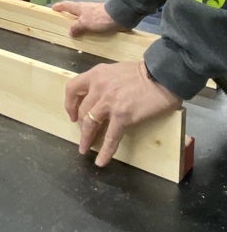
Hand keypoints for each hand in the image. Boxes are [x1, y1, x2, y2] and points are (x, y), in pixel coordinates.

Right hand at [52, 1, 126, 36]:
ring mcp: (94, 13)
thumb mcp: (84, 23)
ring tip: (76, 32)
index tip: (53, 8)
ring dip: (79, 23)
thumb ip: (76, 27)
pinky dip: (88, 27)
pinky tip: (88, 35)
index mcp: (79, 7)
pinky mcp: (102, 19)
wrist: (119, 17)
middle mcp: (86, 9)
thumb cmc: (99, 18)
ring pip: (83, 17)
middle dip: (69, 15)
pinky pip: (91, 23)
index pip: (66, 5)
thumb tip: (70, 31)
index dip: (59, 7)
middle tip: (64, 22)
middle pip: (75, 11)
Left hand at [65, 61, 181, 166]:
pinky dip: (105, 151)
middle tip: (84, 134)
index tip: (73, 115)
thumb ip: (105, 82)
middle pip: (82, 110)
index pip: (72, 88)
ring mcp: (109, 102)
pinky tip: (101, 161)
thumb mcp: (116, 71)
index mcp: (97, 74)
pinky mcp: (122, 116)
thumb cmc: (143, 73)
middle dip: (80, 124)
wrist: (162, 75)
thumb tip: (100, 97)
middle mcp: (99, 87)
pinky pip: (110, 137)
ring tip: (85, 149)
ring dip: (86, 139)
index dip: (70, 104)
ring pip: (90, 123)